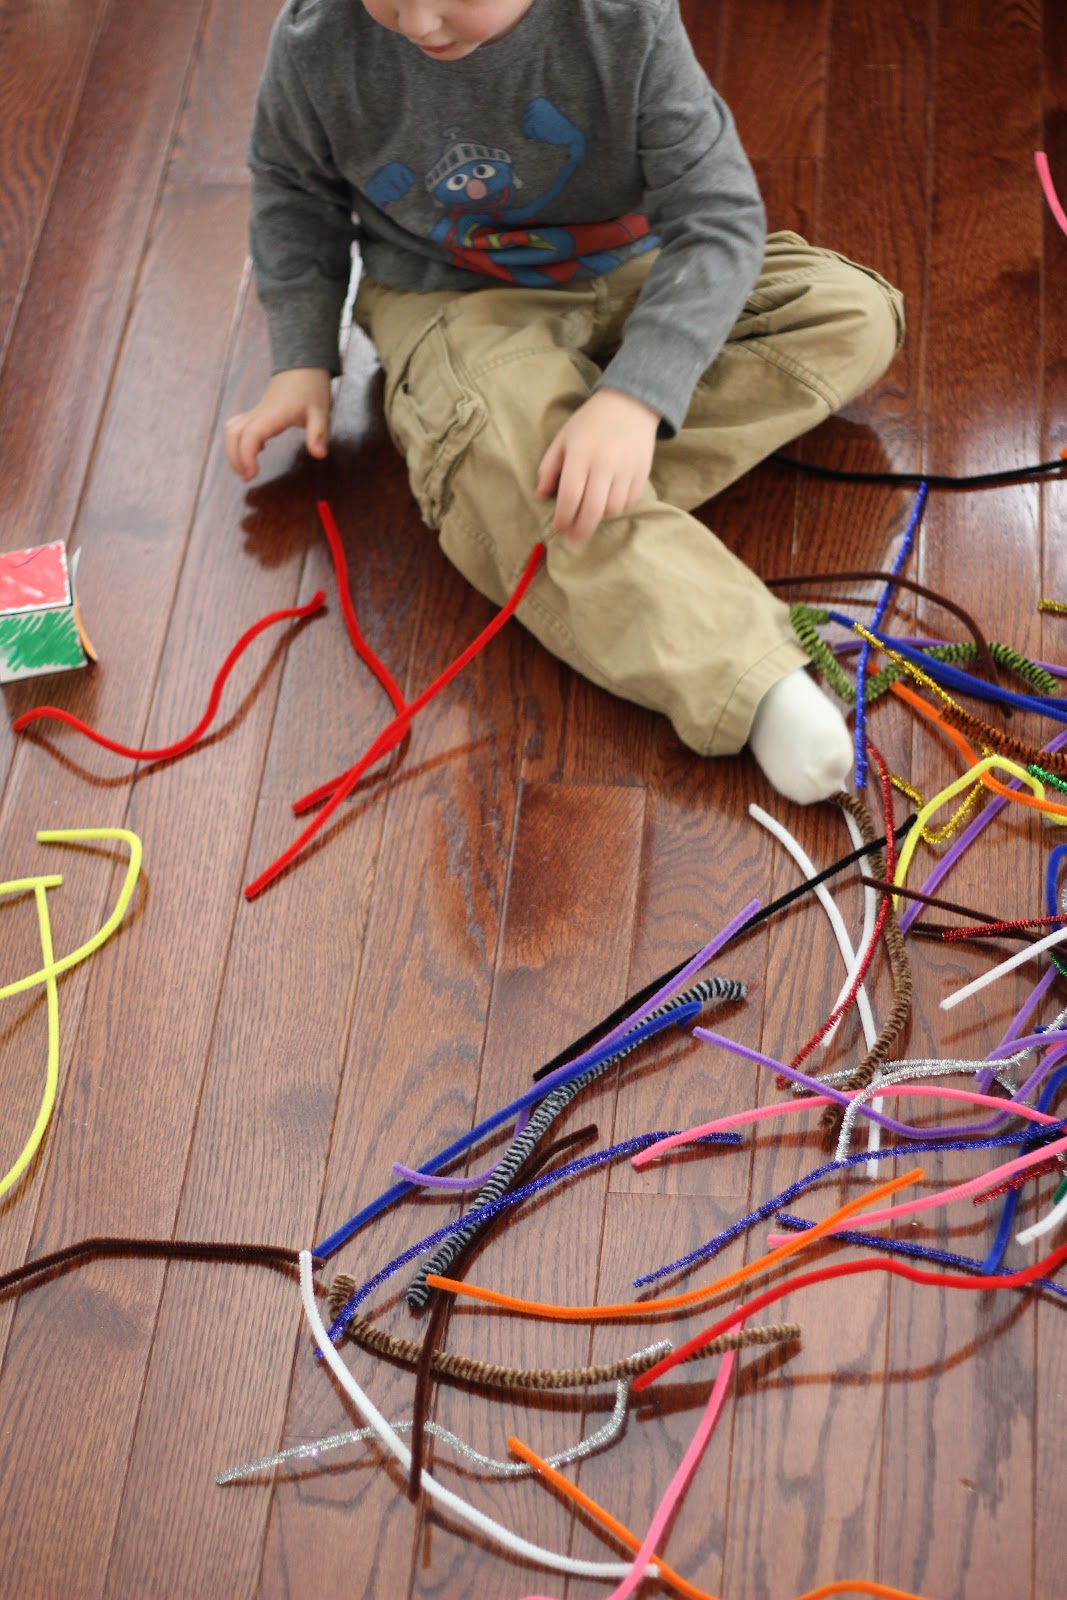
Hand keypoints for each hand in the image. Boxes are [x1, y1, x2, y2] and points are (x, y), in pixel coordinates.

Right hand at [224, 368, 331, 481]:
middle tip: (248, 477)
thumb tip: (319, 455)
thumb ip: (319, 434)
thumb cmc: (312, 387)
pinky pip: (238, 426)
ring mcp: (256, 412)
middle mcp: (259, 413)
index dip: (246, 456)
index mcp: (273, 415)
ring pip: (231, 430)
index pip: (250, 436)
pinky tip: (258, 450)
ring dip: (233, 450)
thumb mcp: (321, 411)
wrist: (304, 365)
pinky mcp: (257, 412)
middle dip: (235, 458)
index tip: (252, 474)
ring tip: (247, 468)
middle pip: (233, 434)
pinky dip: (239, 441)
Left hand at [535, 388, 659, 544]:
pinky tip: (608, 503)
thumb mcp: (563, 439)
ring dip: (599, 518)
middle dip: (580, 529)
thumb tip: (541, 496)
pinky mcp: (642, 472)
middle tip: (573, 539)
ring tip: (590, 515)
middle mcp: (605, 464)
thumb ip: (549, 468)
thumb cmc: (589, 423)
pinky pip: (629, 502)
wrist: (630, 404)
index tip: (558, 528)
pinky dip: (617, 508)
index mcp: (581, 454)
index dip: (563, 518)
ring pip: (612, 509)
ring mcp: (626, 469)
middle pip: (592, 509)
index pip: (570, 496)